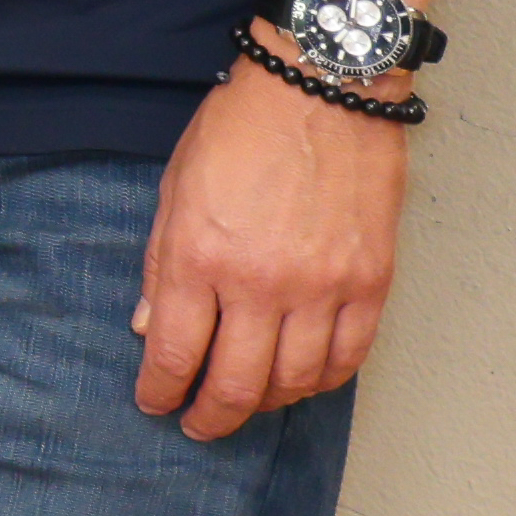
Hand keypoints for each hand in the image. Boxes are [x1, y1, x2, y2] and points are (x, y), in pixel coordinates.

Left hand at [137, 65, 409, 440]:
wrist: (321, 91)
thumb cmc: (238, 131)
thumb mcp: (174, 190)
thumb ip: (161, 265)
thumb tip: (146, 326)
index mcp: (200, 256)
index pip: (174, 352)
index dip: (159, 390)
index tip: (153, 403)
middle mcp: (260, 283)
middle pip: (235, 384)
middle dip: (209, 416)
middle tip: (196, 425)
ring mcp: (321, 288)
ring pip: (294, 381)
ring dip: (265, 404)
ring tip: (246, 404)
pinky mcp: (369, 284)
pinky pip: (347, 358)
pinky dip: (321, 382)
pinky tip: (300, 383)